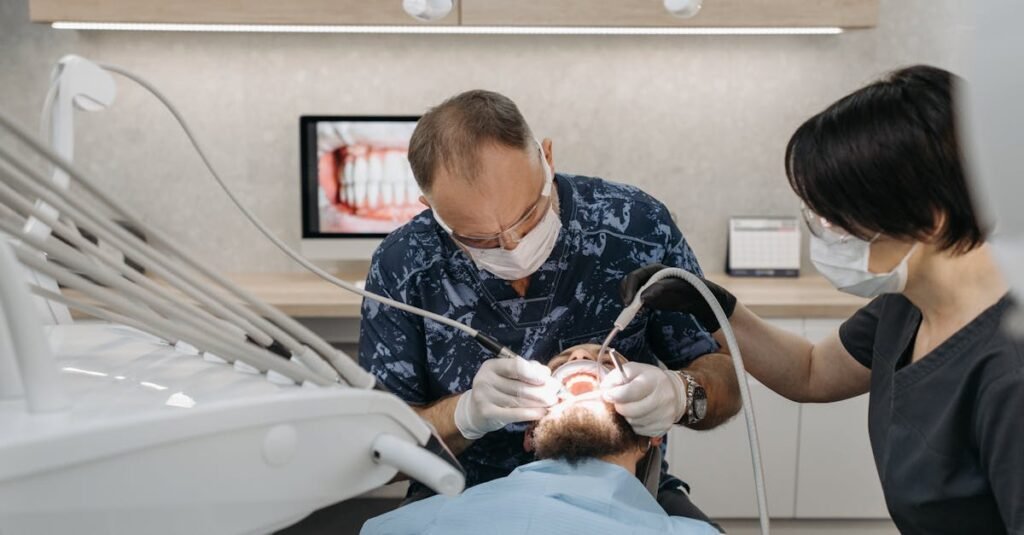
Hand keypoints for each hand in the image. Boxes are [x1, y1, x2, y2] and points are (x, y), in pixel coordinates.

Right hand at [454, 357, 559, 439]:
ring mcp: (484, 397)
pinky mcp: (487, 413)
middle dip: (542, 390)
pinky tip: (543, 413)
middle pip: (520, 386)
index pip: (516, 366)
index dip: (534, 373)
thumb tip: (546, 373)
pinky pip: (514, 414)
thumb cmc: (498, 389)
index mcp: (491, 365)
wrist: (476, 410)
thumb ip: (527, 369)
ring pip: (519, 401)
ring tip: (553, 403)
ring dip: (540, 403)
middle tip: (556, 393)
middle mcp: (485, 379)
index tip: (547, 379)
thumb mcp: (508, 375)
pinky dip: (531, 414)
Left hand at [600, 362, 686, 436]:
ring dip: (627, 416)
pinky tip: (639, 415)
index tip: (607, 395)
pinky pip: (640, 431)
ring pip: (633, 422)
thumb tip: (604, 390)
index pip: (630, 392)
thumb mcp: (633, 370)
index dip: (615, 395)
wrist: (673, 391)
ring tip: (632, 406)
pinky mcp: (663, 428)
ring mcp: (664, 415)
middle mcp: (662, 398)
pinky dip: (635, 424)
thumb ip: (616, 376)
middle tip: (620, 401)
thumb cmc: (648, 380)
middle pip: (630, 411)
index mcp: (653, 380)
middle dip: (620, 407)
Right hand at [620, 263, 736, 331]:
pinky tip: (637, 314)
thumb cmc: (693, 289)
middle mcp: (650, 277)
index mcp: (655, 269)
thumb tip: (642, 298)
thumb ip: (661, 290)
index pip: (635, 276)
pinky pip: (637, 301)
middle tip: (627, 310)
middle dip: (626, 295)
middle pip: (630, 283)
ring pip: (631, 292)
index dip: (629, 288)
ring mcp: (649, 287)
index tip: (628, 303)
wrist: (703, 299)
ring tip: (630, 314)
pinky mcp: (651, 298)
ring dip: (628, 302)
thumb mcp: (678, 288)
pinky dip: (633, 307)